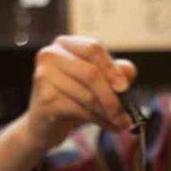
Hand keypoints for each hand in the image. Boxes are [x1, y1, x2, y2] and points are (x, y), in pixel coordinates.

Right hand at [23, 35, 137, 149]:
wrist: (43, 124)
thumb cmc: (70, 98)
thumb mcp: (96, 82)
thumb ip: (115, 72)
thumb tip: (127, 73)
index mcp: (65, 44)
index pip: (93, 49)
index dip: (111, 68)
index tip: (124, 87)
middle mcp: (51, 55)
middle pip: (91, 73)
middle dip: (112, 97)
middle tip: (126, 113)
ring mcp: (44, 76)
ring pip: (88, 95)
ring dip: (109, 113)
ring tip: (120, 122)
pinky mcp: (45, 99)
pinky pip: (80, 110)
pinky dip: (99, 120)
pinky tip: (109, 126)